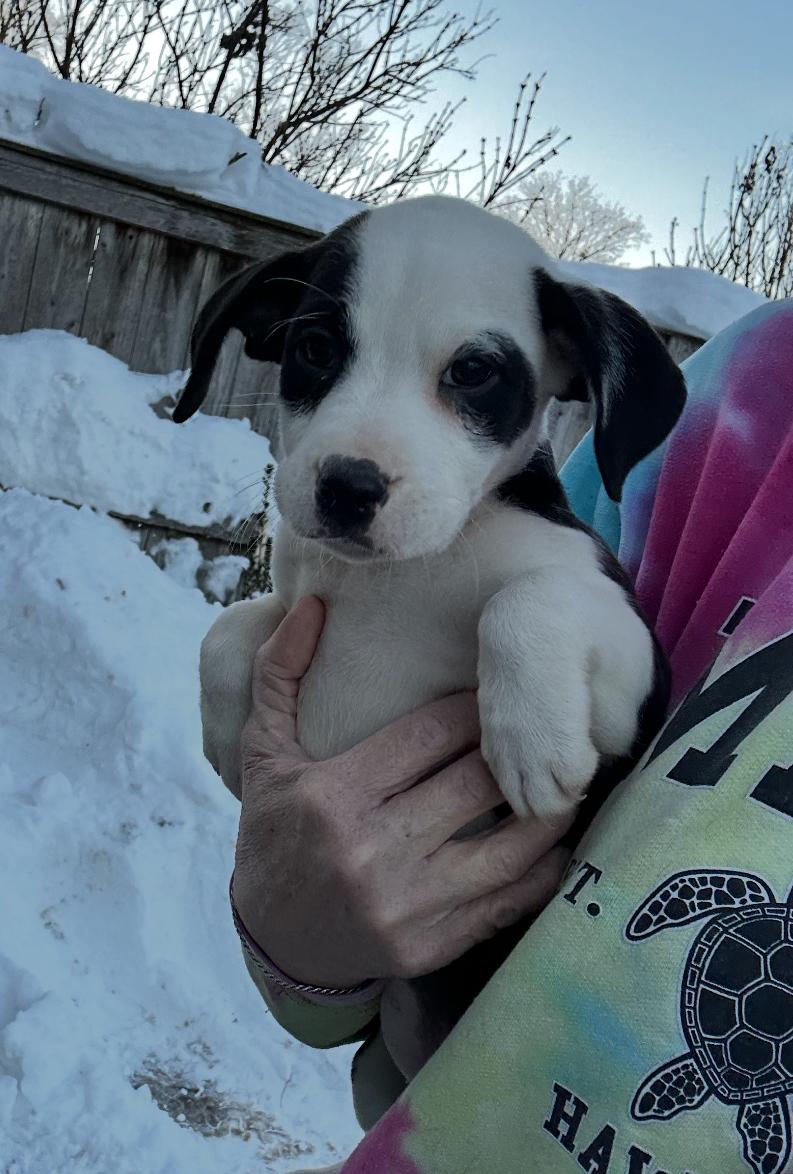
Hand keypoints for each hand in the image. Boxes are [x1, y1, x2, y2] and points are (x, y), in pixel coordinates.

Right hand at [233, 597, 571, 987]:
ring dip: (547, 809)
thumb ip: (279, 672)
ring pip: (505, 846)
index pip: (430, 734)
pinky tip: (558, 842)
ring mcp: (404, 905)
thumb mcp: (262, 751)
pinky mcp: (430, 945)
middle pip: (473, 784)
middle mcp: (371, 850)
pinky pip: (505, 903)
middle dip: (515, 751)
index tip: (494, 695)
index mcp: (334, 794)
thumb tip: (311, 604)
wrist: (274, 943)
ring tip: (567, 778)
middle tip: (541, 728)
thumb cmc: (275, 833)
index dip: (474, 707)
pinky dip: (542, 872)